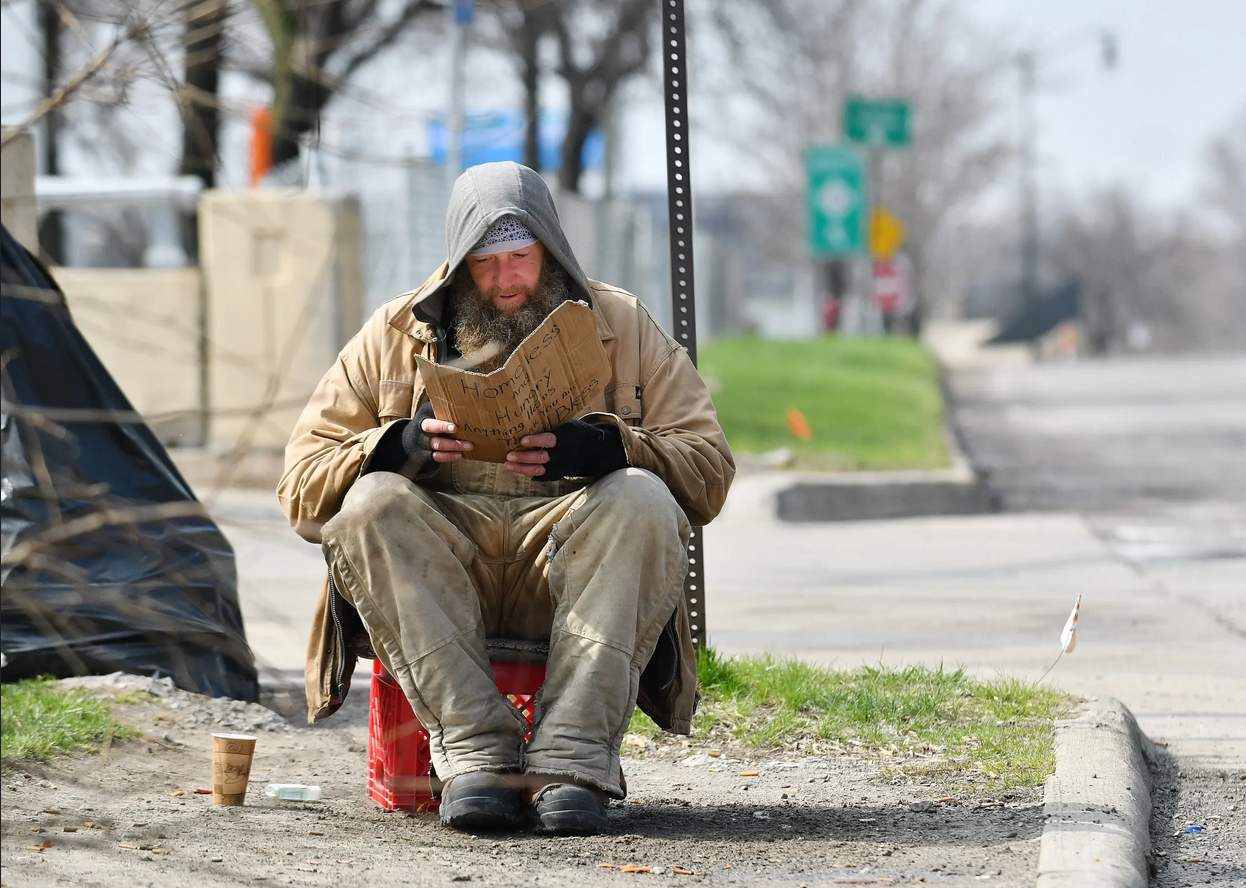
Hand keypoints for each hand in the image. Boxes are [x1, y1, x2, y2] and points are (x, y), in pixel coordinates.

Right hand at [403, 401, 472, 464]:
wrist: (413, 440)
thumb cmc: (431, 421)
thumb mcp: (433, 412)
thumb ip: (445, 406)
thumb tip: (468, 399)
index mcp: (425, 416)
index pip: (432, 418)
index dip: (442, 424)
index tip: (455, 427)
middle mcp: (422, 429)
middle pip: (432, 430)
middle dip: (446, 430)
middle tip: (464, 435)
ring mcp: (424, 443)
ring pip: (438, 444)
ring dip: (455, 445)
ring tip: (469, 445)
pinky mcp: (427, 455)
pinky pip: (437, 457)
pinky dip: (449, 456)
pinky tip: (460, 454)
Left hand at [504, 418, 626, 480]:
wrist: (591, 449)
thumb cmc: (572, 432)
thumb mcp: (566, 424)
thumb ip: (549, 425)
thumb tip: (525, 416)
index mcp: (567, 438)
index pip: (550, 440)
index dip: (536, 441)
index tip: (522, 440)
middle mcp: (564, 455)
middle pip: (542, 458)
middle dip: (524, 457)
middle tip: (509, 455)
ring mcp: (561, 467)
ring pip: (540, 470)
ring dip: (522, 468)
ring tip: (508, 465)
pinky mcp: (557, 475)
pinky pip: (541, 477)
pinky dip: (528, 473)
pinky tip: (516, 469)